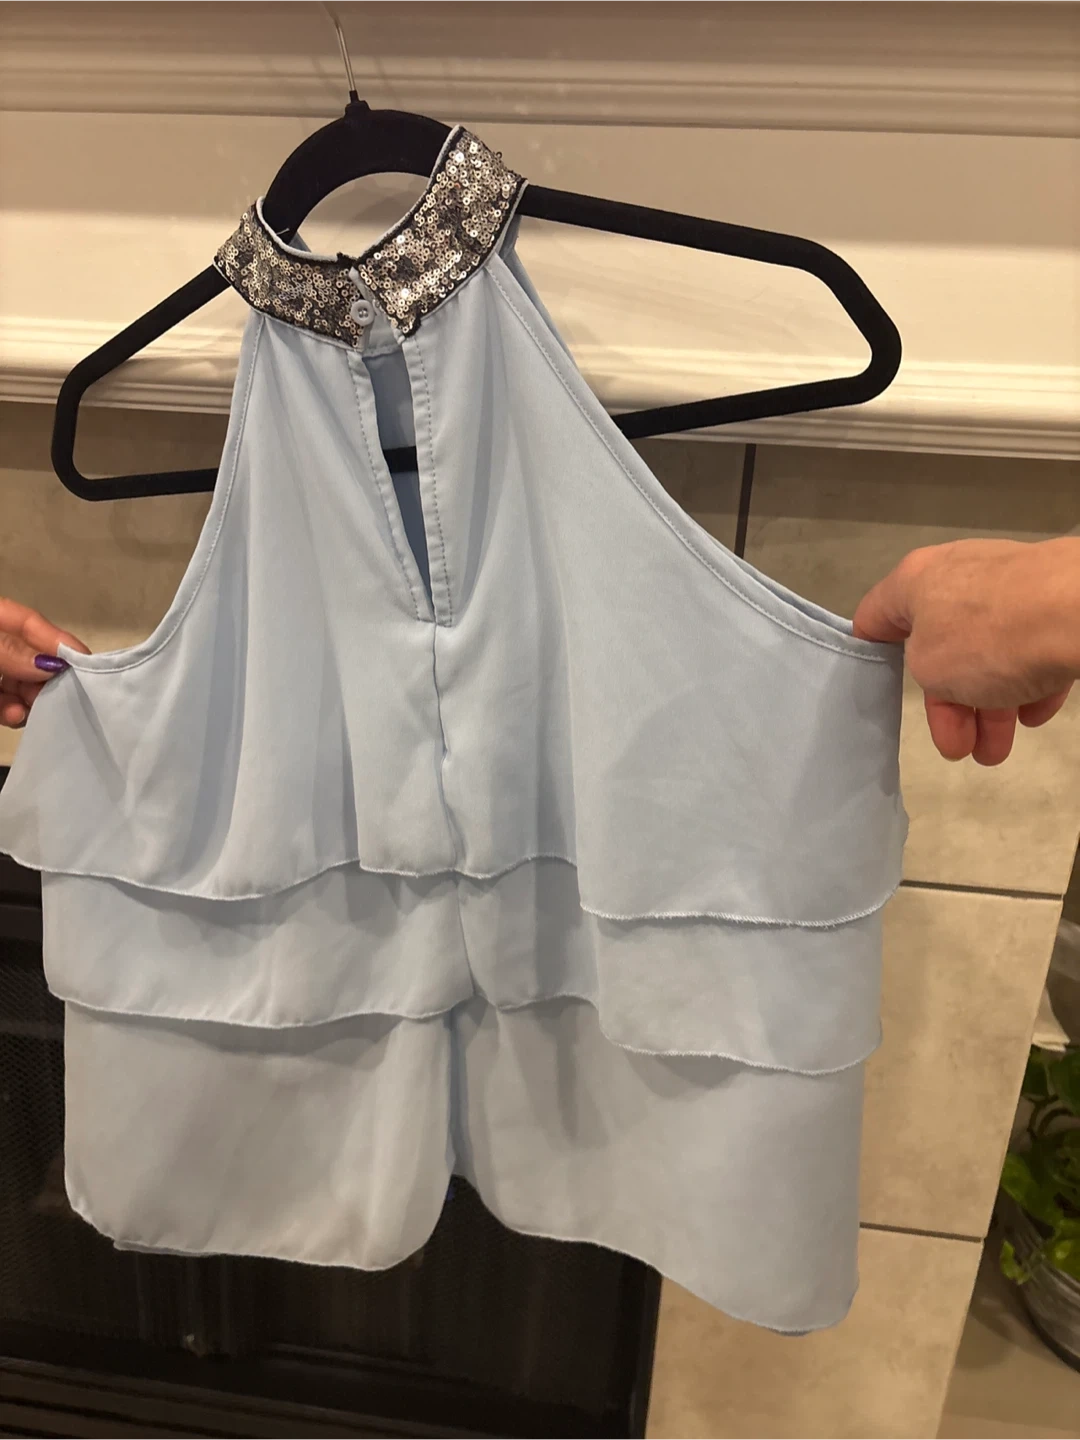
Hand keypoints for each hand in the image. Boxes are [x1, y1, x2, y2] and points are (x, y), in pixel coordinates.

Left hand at [0, 597, 89, 728]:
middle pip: (30, 657)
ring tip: (28, 712)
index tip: (87, 664)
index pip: (30, 623)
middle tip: (56, 696)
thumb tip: (52, 664)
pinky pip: (5, 703)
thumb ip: (9, 650)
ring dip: (30, 700)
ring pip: (20, 684)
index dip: (58, 641)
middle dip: (45, 678)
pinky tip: (15, 717)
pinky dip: (12, 711)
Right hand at [853, 537, 1079, 765]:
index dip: (868, 655)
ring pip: (987, 654)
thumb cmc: (985, 637)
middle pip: (940, 650)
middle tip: (957, 749)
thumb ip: (922, 670)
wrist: (1078, 612)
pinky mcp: (1052, 602)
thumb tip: (947, 668)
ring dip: (988, 709)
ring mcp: (1008, 587)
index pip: (874, 618)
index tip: (878, 692)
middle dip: (948, 707)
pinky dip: (1027, 684)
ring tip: (996, 752)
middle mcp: (958, 576)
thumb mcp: (927, 667)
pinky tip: (1034, 716)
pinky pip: (1029, 648)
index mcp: (914, 581)